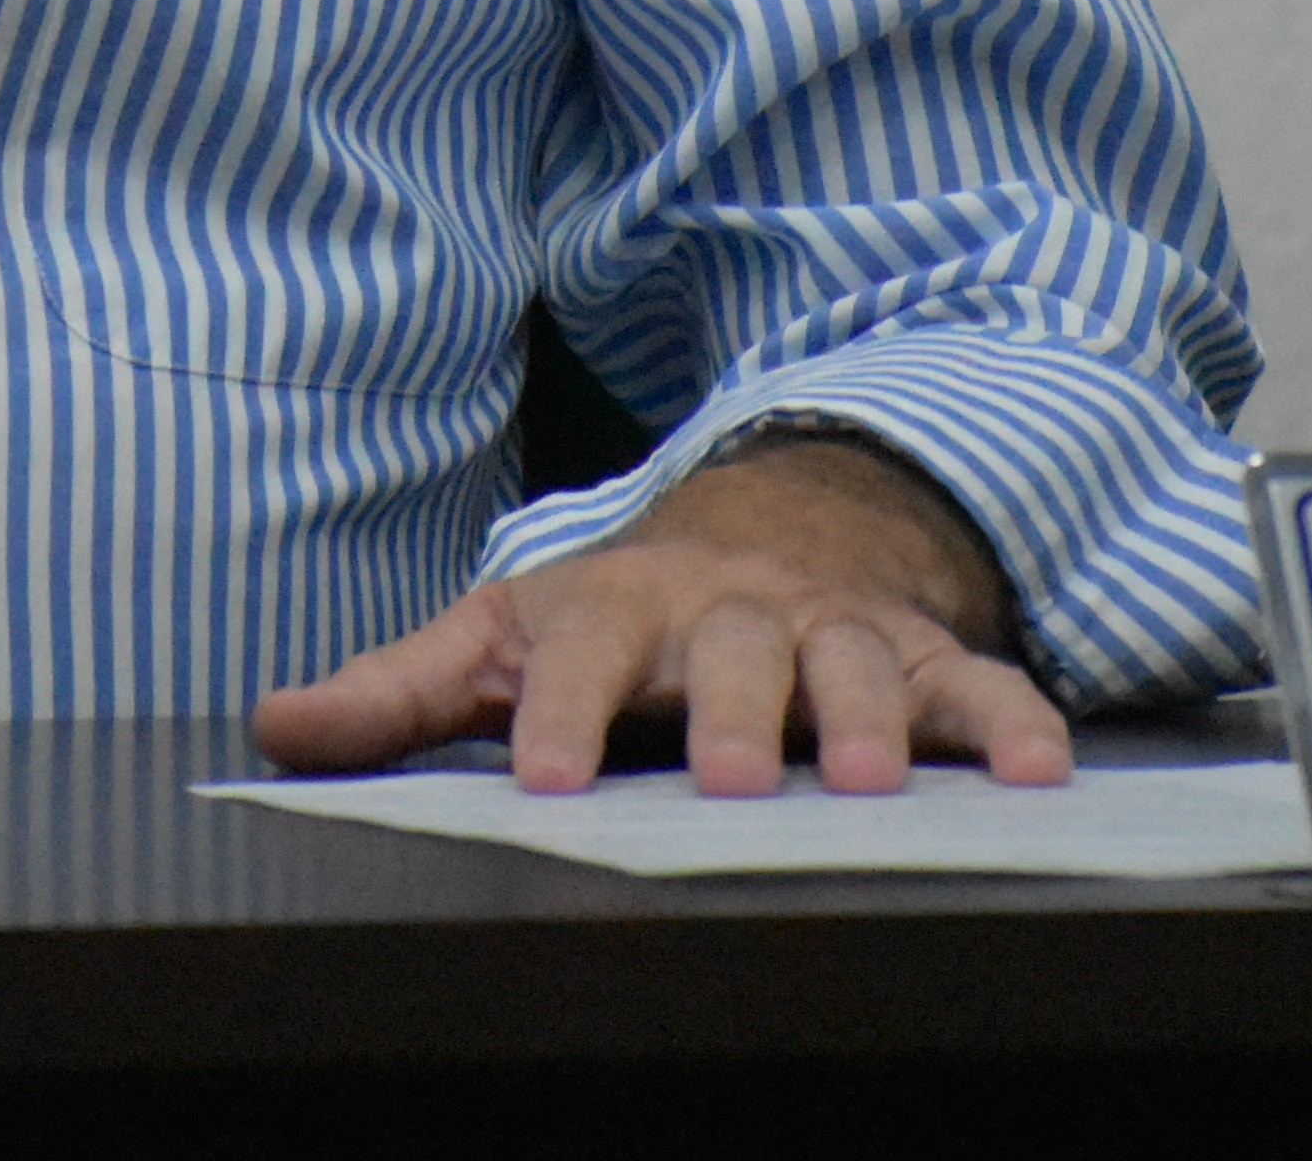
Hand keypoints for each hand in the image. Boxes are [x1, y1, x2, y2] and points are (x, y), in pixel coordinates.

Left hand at [248, 437, 1067, 797]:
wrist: (771, 523)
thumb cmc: (622, 614)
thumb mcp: (499, 634)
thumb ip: (397, 693)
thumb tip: (274, 728)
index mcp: (617, 610)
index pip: (578, 657)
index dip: (561, 715)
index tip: (546, 783)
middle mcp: (730, 613)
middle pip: (735, 655)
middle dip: (737, 716)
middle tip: (733, 785)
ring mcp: (834, 628)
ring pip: (856, 665)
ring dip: (870, 721)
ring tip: (876, 787)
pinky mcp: (923, 655)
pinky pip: (978, 682)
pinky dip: (1014, 720)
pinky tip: (1038, 771)